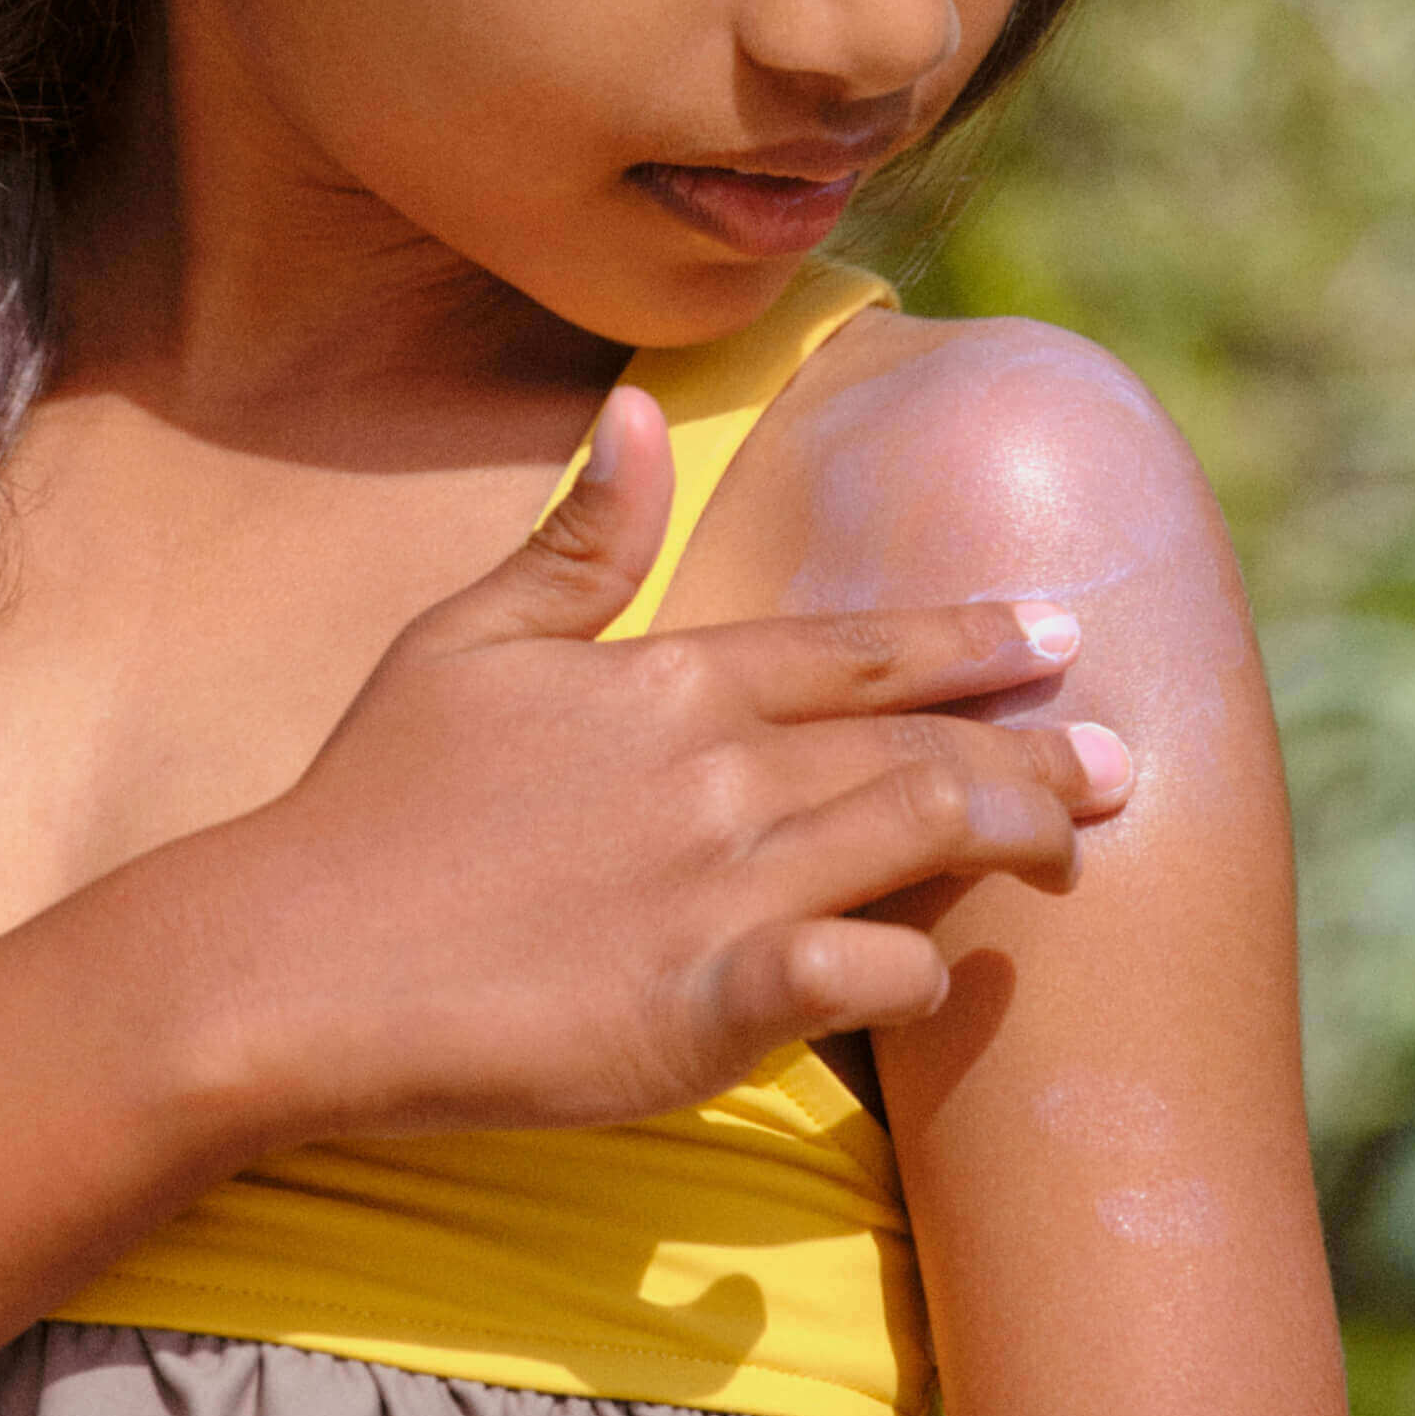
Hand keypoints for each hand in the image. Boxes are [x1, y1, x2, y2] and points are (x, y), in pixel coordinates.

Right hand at [193, 385, 1133, 1141]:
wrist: (294, 954)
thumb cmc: (375, 792)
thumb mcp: (468, 635)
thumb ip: (580, 535)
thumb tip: (638, 408)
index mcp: (671, 679)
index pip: (859, 647)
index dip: (970, 635)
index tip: (1058, 628)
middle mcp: (720, 770)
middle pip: (920, 746)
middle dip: (1034, 747)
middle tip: (1120, 757)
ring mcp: (722, 888)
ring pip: (921, 839)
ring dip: (1014, 836)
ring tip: (1076, 842)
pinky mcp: (708, 1007)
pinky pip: (867, 979)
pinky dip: (919, 969)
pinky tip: (940, 965)